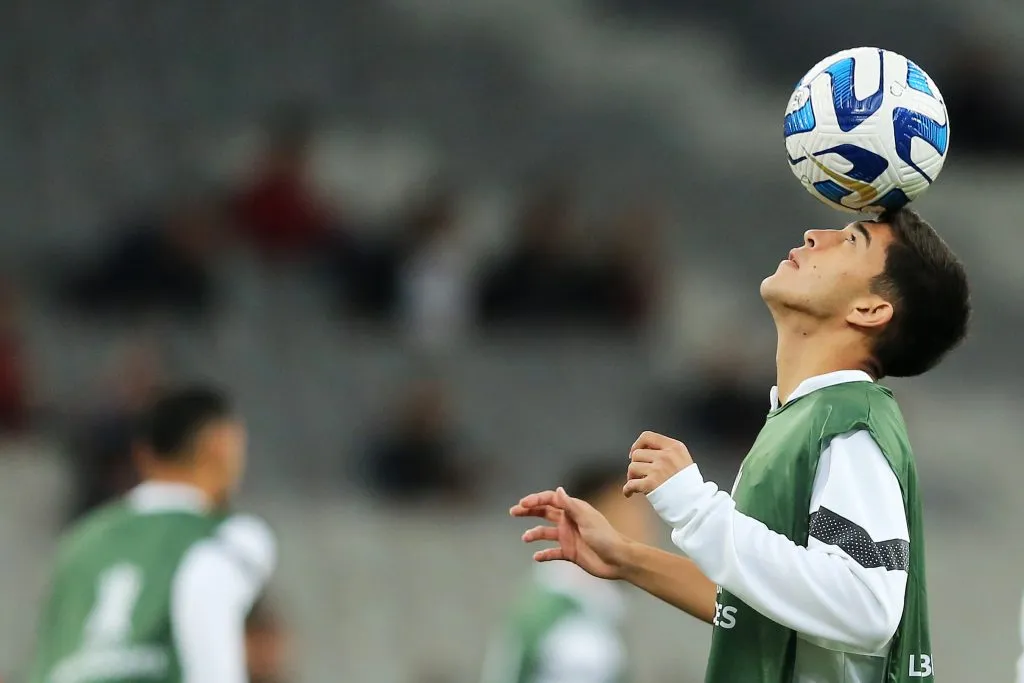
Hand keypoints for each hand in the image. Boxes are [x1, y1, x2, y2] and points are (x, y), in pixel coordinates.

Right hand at [510, 487, 630, 579]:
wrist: (618, 560)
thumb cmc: (605, 536)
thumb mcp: (586, 519)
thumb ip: (570, 506)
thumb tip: (558, 490)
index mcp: (573, 510)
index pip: (551, 500)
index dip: (536, 500)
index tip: (523, 504)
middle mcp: (568, 521)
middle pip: (544, 513)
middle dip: (529, 511)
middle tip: (513, 511)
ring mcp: (568, 537)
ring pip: (546, 532)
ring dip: (534, 533)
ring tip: (526, 537)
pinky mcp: (570, 552)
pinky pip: (552, 552)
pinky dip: (544, 554)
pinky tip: (537, 557)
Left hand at [623, 431, 694, 497]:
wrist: (695, 503)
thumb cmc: (689, 484)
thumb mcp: (683, 459)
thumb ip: (667, 452)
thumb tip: (644, 450)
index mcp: (674, 447)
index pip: (647, 436)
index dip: (637, 444)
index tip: (634, 453)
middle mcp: (666, 456)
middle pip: (637, 454)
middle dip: (635, 464)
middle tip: (639, 474)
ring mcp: (658, 470)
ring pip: (632, 467)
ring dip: (632, 477)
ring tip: (637, 484)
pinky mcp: (651, 484)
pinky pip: (630, 484)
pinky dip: (627, 489)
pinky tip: (629, 493)